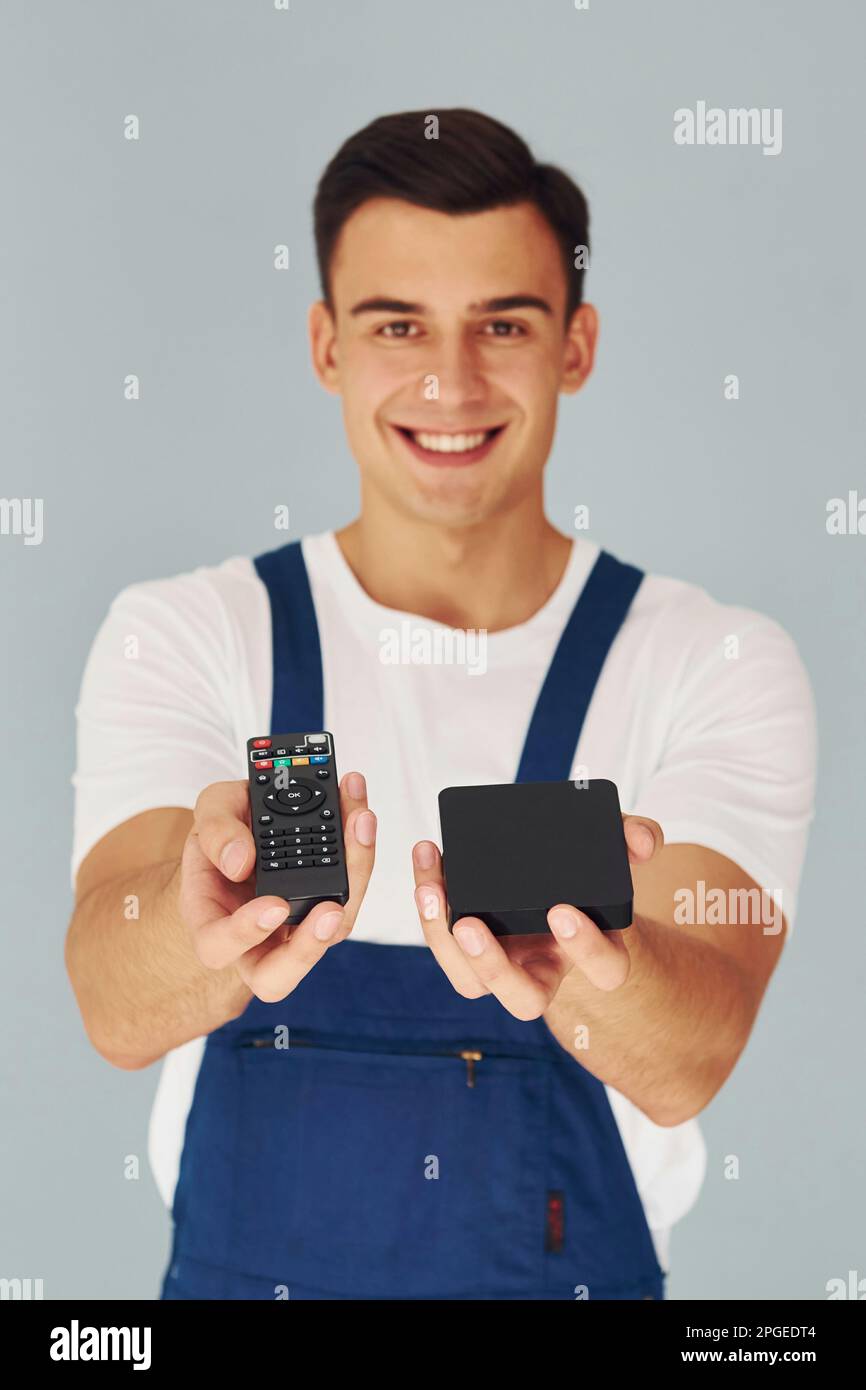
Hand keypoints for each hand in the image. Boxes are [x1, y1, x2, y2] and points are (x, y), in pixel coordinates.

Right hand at [180, 772, 375, 1001]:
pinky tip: (358, 814)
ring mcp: (298, 927)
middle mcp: (258, 938)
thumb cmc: (223, 835)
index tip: (273, 904)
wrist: (251, 824)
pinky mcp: (330, 903)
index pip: (219, 948)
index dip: (246, 933)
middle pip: (281, 974)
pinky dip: (359, 850)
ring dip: (354, 873)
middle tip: (331, 910)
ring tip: (358, 822)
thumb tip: (240, 861)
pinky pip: (351, 889)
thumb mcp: (209, 813)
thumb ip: (216, 831)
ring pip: (334, 927)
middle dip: (311, 944)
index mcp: (211, 922)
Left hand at [411, 815, 662, 1019]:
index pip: (604, 969)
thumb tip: (643, 843)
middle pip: (523, 1000)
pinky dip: (428, 903)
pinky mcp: (468, 947)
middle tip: (470, 925)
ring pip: (470, 981)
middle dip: (493, 968)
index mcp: (594, 952)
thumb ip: (634, 839)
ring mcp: (504, 965)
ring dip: (442, 939)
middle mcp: (546, 971)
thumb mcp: (612, 850)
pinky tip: (427, 860)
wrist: (554, 880)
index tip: (562, 910)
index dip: (586, 947)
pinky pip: (442, 942)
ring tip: (431, 891)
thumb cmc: (585, 876)